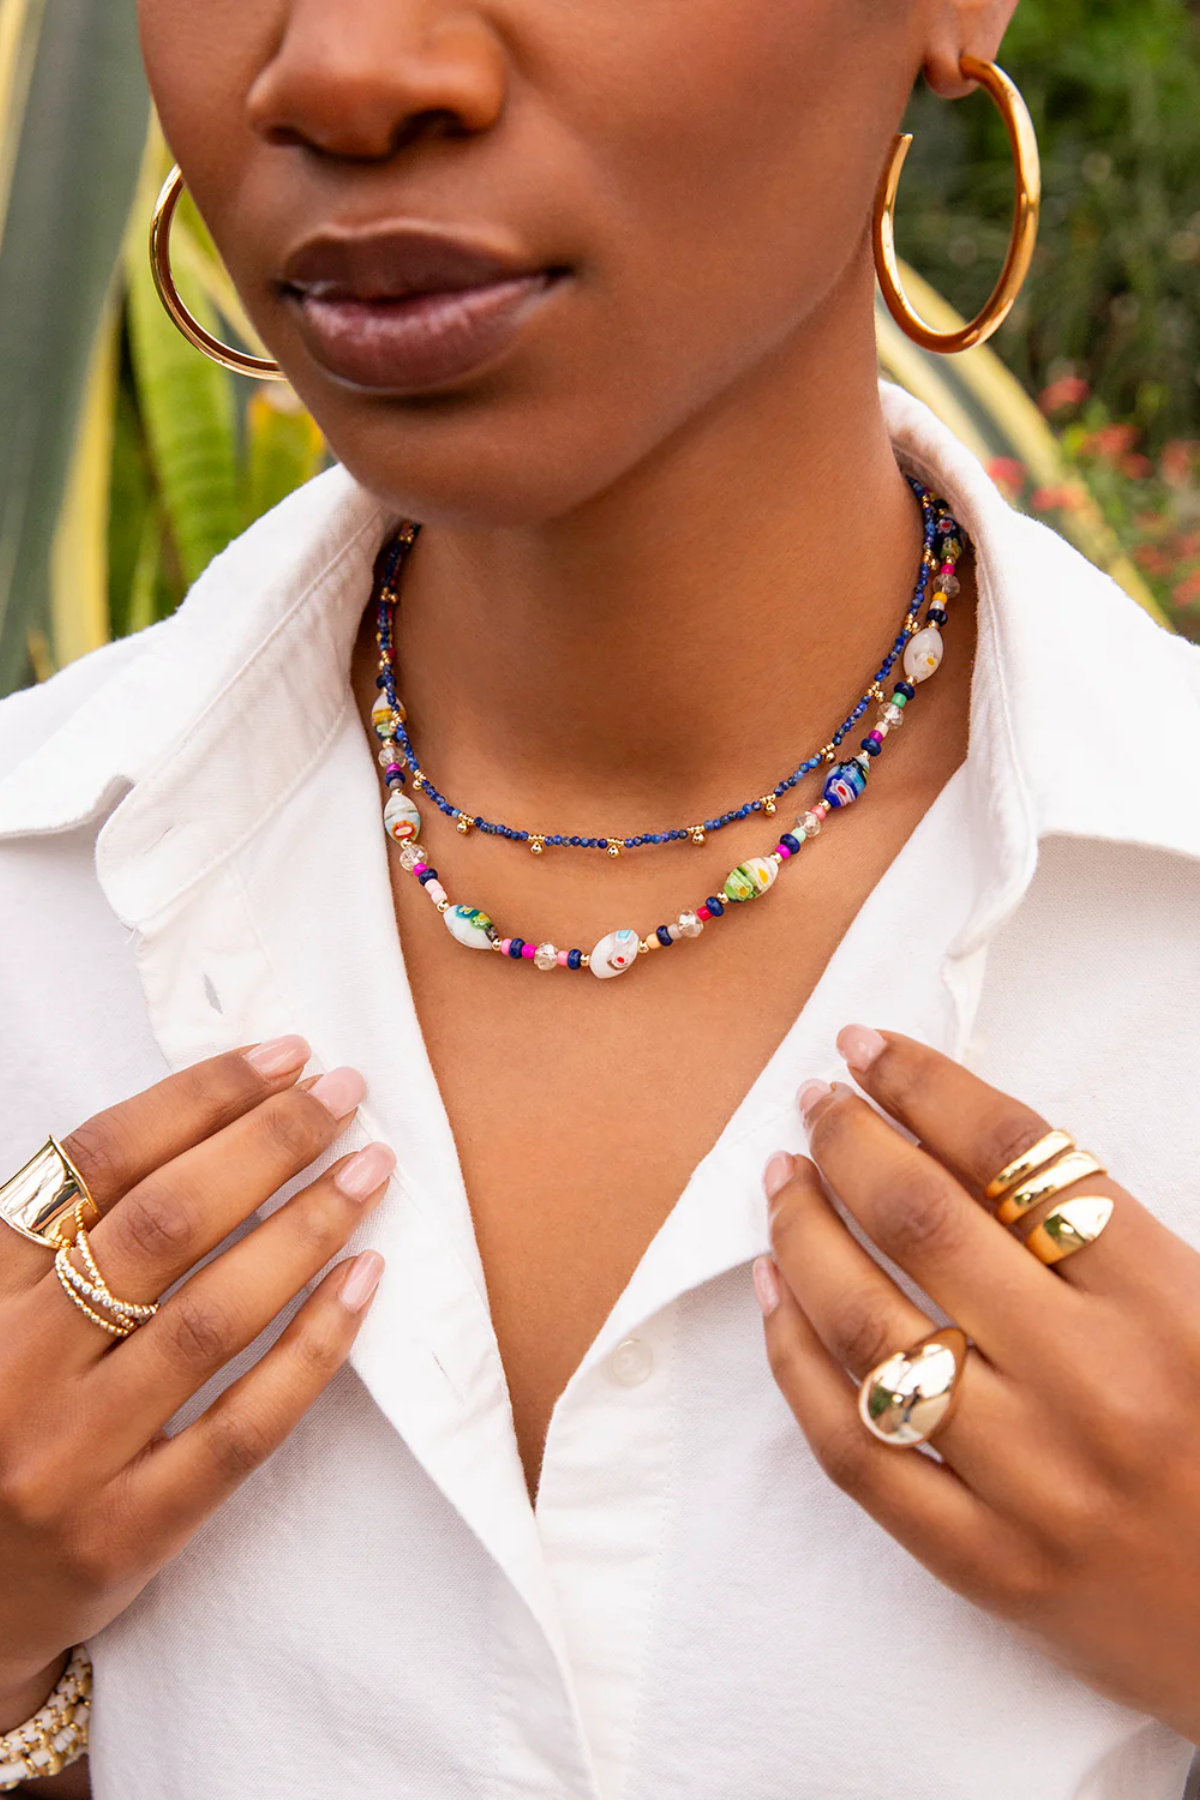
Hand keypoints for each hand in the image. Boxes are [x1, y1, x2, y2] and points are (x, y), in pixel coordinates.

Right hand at [0, 1041, 391, 1720]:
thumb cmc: (0, 1417)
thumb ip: (66, 1231)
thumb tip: (216, 1116)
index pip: (100, 1162)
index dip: (201, 1097)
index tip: (284, 1056)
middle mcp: (16, 1367)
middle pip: (164, 1225)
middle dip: (269, 1143)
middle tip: (346, 1096)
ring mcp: (71, 1457)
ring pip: (211, 1318)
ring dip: (306, 1229)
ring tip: (370, 1171)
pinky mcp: (129, 1533)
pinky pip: (244, 1427)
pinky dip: (314, 1347)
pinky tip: (363, 1282)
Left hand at [756, 1028, 1199, 1741]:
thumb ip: (1108, 1233)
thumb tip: (959, 1131)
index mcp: (1168, 1305)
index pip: (1012, 1153)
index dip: (924, 1083)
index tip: (868, 1047)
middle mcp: (1093, 1386)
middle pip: (924, 1224)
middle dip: (849, 1141)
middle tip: (814, 1101)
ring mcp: (1031, 1483)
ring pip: (867, 1328)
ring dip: (805, 1233)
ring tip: (781, 1181)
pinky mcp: (984, 1565)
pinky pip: (854, 1450)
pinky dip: (794, 1363)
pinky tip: (775, 1296)